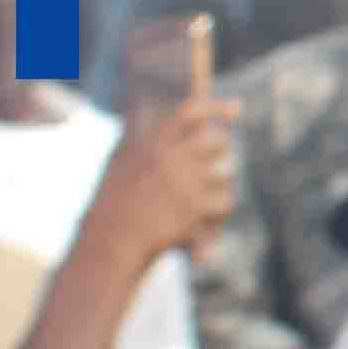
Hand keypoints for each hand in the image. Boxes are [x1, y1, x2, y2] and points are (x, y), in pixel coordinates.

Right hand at [90, 89, 240, 261]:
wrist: (110, 243)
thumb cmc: (112, 205)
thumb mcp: (119, 162)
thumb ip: (136, 135)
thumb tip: (141, 106)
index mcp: (152, 143)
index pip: (190, 112)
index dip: (216, 108)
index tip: (238, 108)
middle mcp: (171, 158)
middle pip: (218, 141)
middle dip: (221, 152)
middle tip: (217, 162)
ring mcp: (185, 182)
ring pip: (227, 173)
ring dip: (221, 185)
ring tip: (208, 198)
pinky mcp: (195, 209)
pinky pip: (225, 202)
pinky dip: (219, 212)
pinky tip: (208, 221)